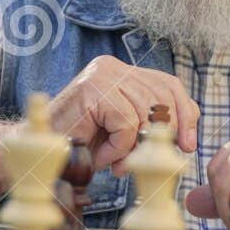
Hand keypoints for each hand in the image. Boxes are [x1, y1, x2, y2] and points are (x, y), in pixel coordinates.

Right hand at [48, 55, 199, 173]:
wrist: (41, 150)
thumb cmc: (82, 144)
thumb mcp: (124, 132)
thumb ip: (152, 125)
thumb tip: (188, 138)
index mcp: (123, 71)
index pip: (168, 84)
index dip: (184, 114)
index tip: (188, 145)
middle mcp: (113, 67)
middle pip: (162, 95)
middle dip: (166, 133)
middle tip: (149, 160)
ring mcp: (101, 75)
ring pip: (145, 113)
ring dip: (134, 148)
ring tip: (117, 163)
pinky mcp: (92, 90)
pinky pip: (126, 124)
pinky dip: (118, 148)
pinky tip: (102, 155)